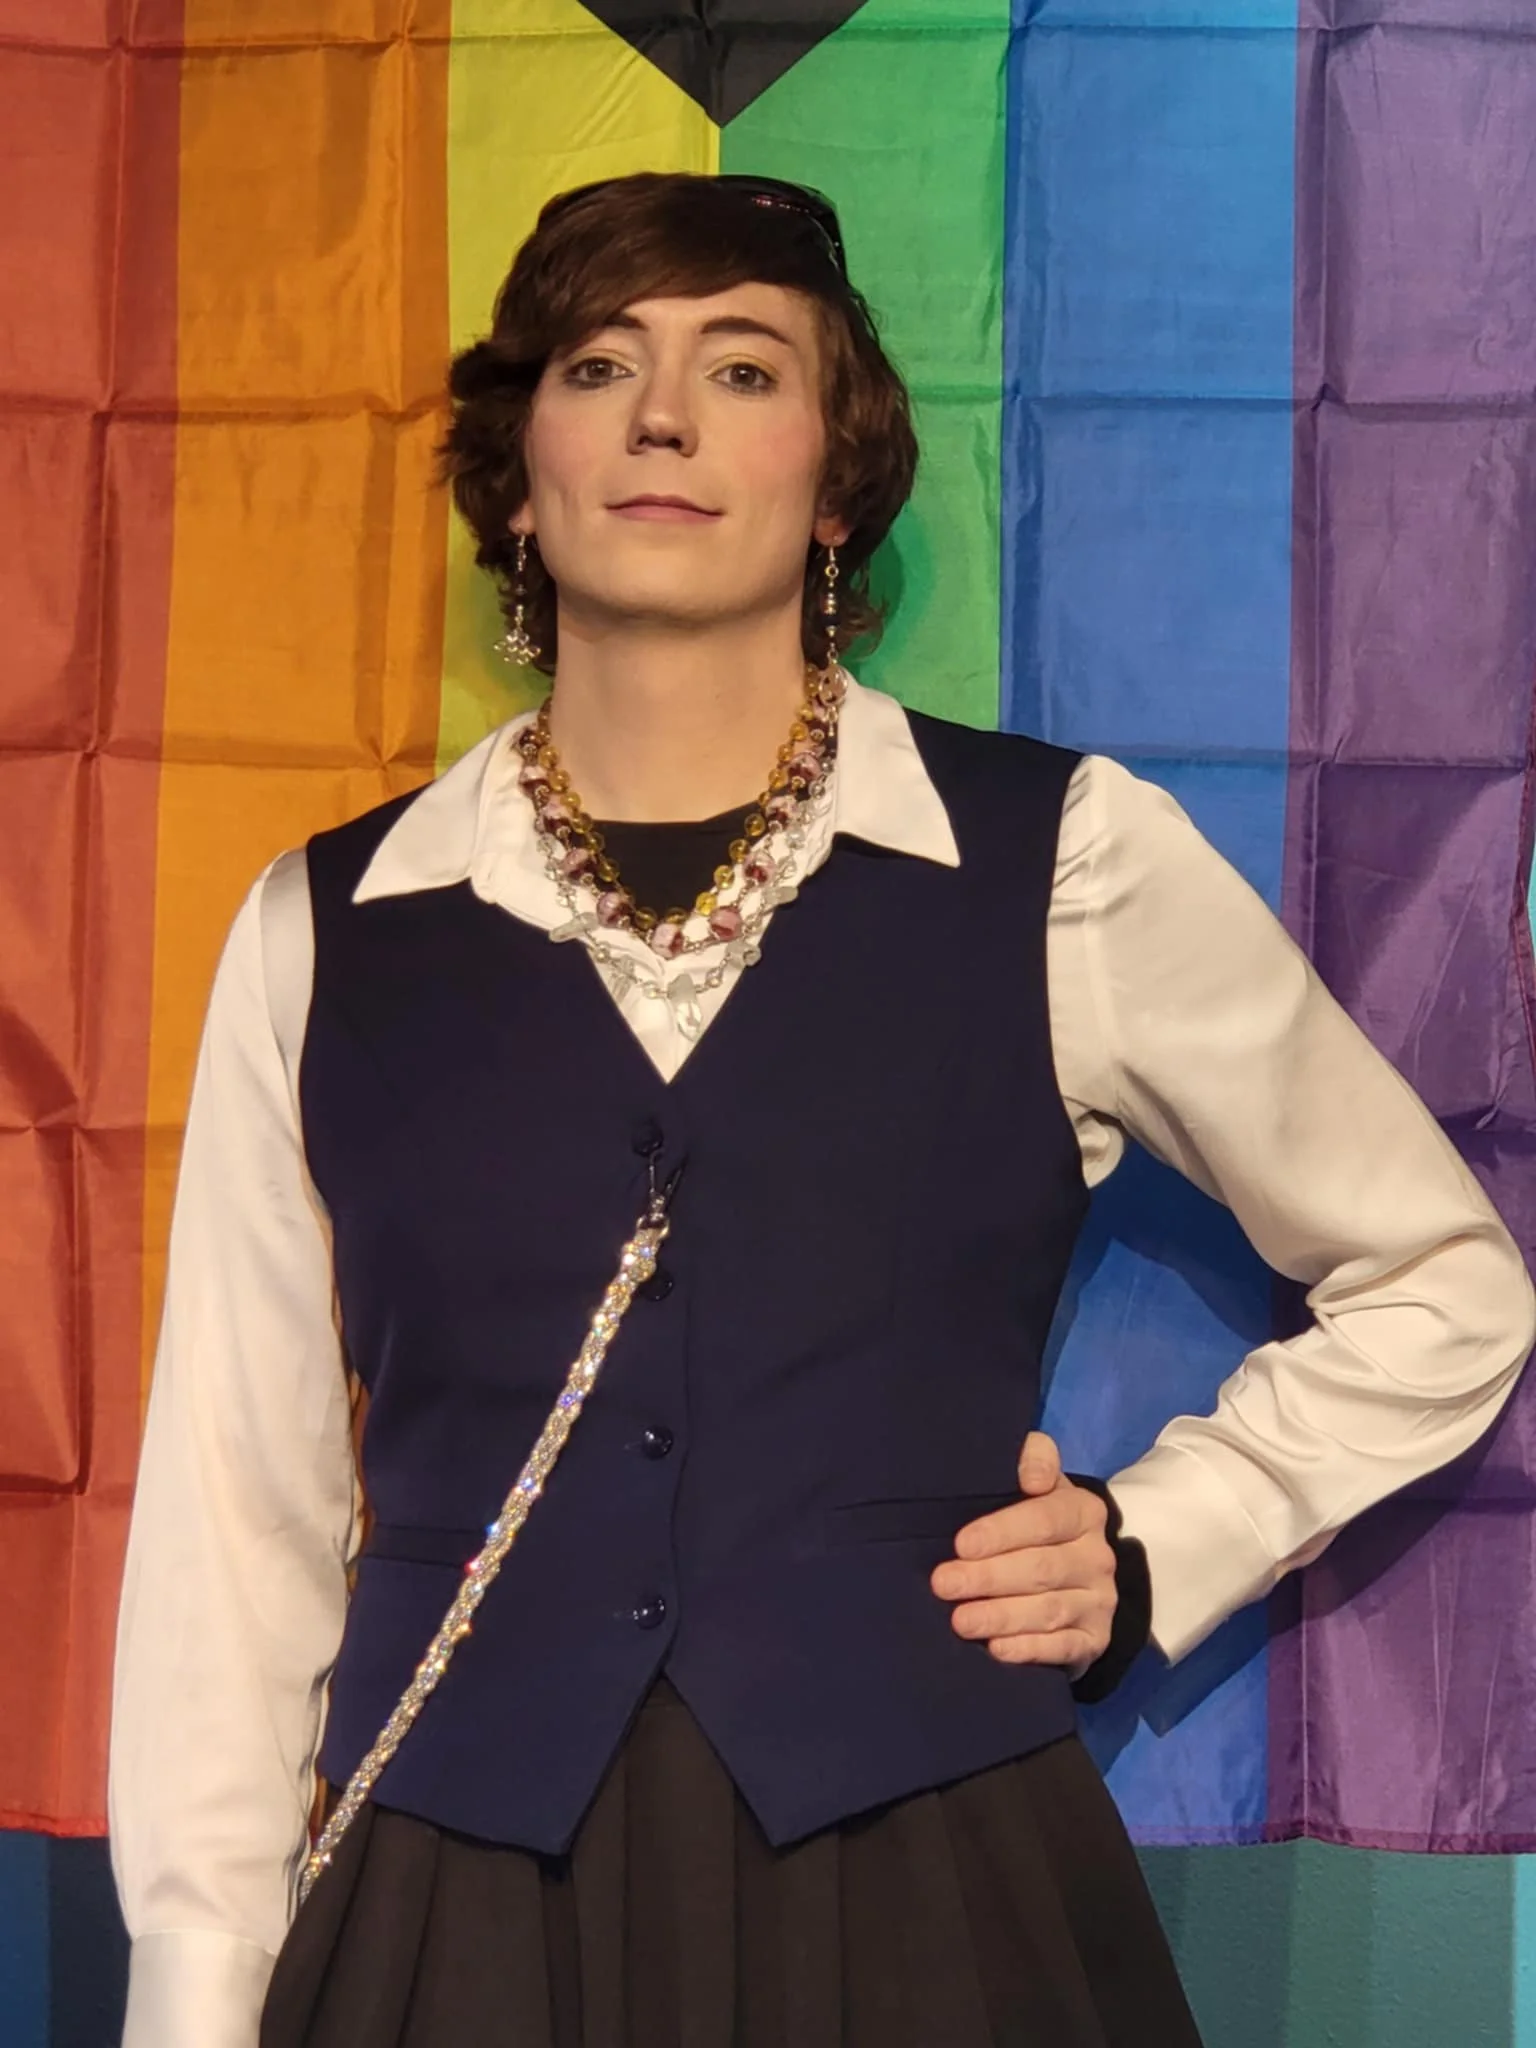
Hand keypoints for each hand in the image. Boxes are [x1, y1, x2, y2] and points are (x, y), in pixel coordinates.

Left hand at [929, 1431, 1117, 1678]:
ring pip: (1049, 1610)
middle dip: (987, 1577)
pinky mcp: (1095, 1640)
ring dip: (1001, 1616)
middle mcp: (1098, 1557)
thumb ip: (1033, 1459)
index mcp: (1084, 1511)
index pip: (1045, 1519)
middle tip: (942, 1584)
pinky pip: (1062, 1647)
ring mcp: (1100, 1602)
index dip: (1002, 1531)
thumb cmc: (1034, 1520)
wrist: (1076, 1570)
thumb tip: (1031, 1474)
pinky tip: (996, 1649)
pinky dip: (1028, 1649)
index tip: (961, 1544)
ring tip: (960, 1621)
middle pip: (1041, 1568)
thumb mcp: (1037, 1482)